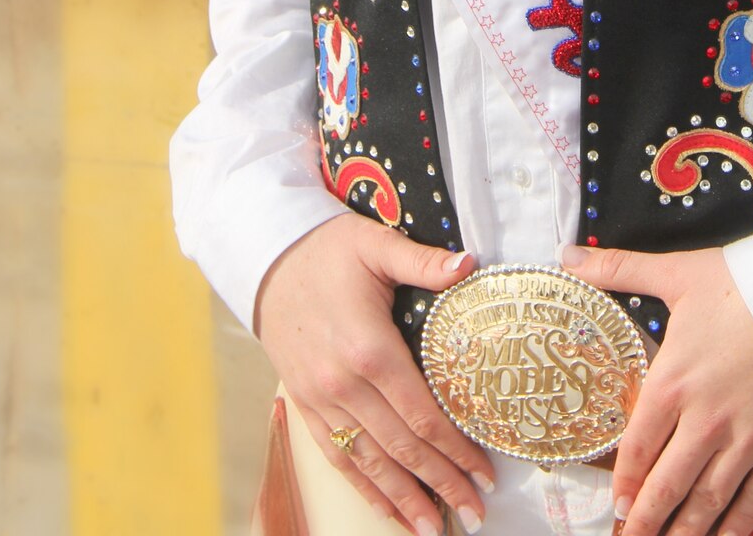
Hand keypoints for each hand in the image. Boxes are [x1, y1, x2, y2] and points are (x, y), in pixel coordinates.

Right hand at [256, 213, 495, 534]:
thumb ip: (424, 261)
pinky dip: (364, 486)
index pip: (422, 414)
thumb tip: (470, 264)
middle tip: (475, 511)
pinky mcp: (306, 405)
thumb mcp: (376, 244)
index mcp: (370, 348)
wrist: (266, 260)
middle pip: (402, 448)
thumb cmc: (327, 249)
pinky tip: (387, 507)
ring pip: (370, 462)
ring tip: (434, 528)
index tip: (485, 470)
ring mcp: (322, 400)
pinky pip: (338, 456)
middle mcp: (345, 384)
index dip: (456, 448)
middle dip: (441, 484)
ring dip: (404, 499)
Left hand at [561, 242, 752, 535]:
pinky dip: (735, 528)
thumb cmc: (743, 283)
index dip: (623, 483)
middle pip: (667, 486)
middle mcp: (704, 421)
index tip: (616, 506)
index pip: (637, 448)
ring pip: (707, 503)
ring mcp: (745, 441)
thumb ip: (618, 269)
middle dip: (645, 521)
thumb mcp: (676, 272)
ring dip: (684, 532)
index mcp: (673, 382)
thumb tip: (569, 257)